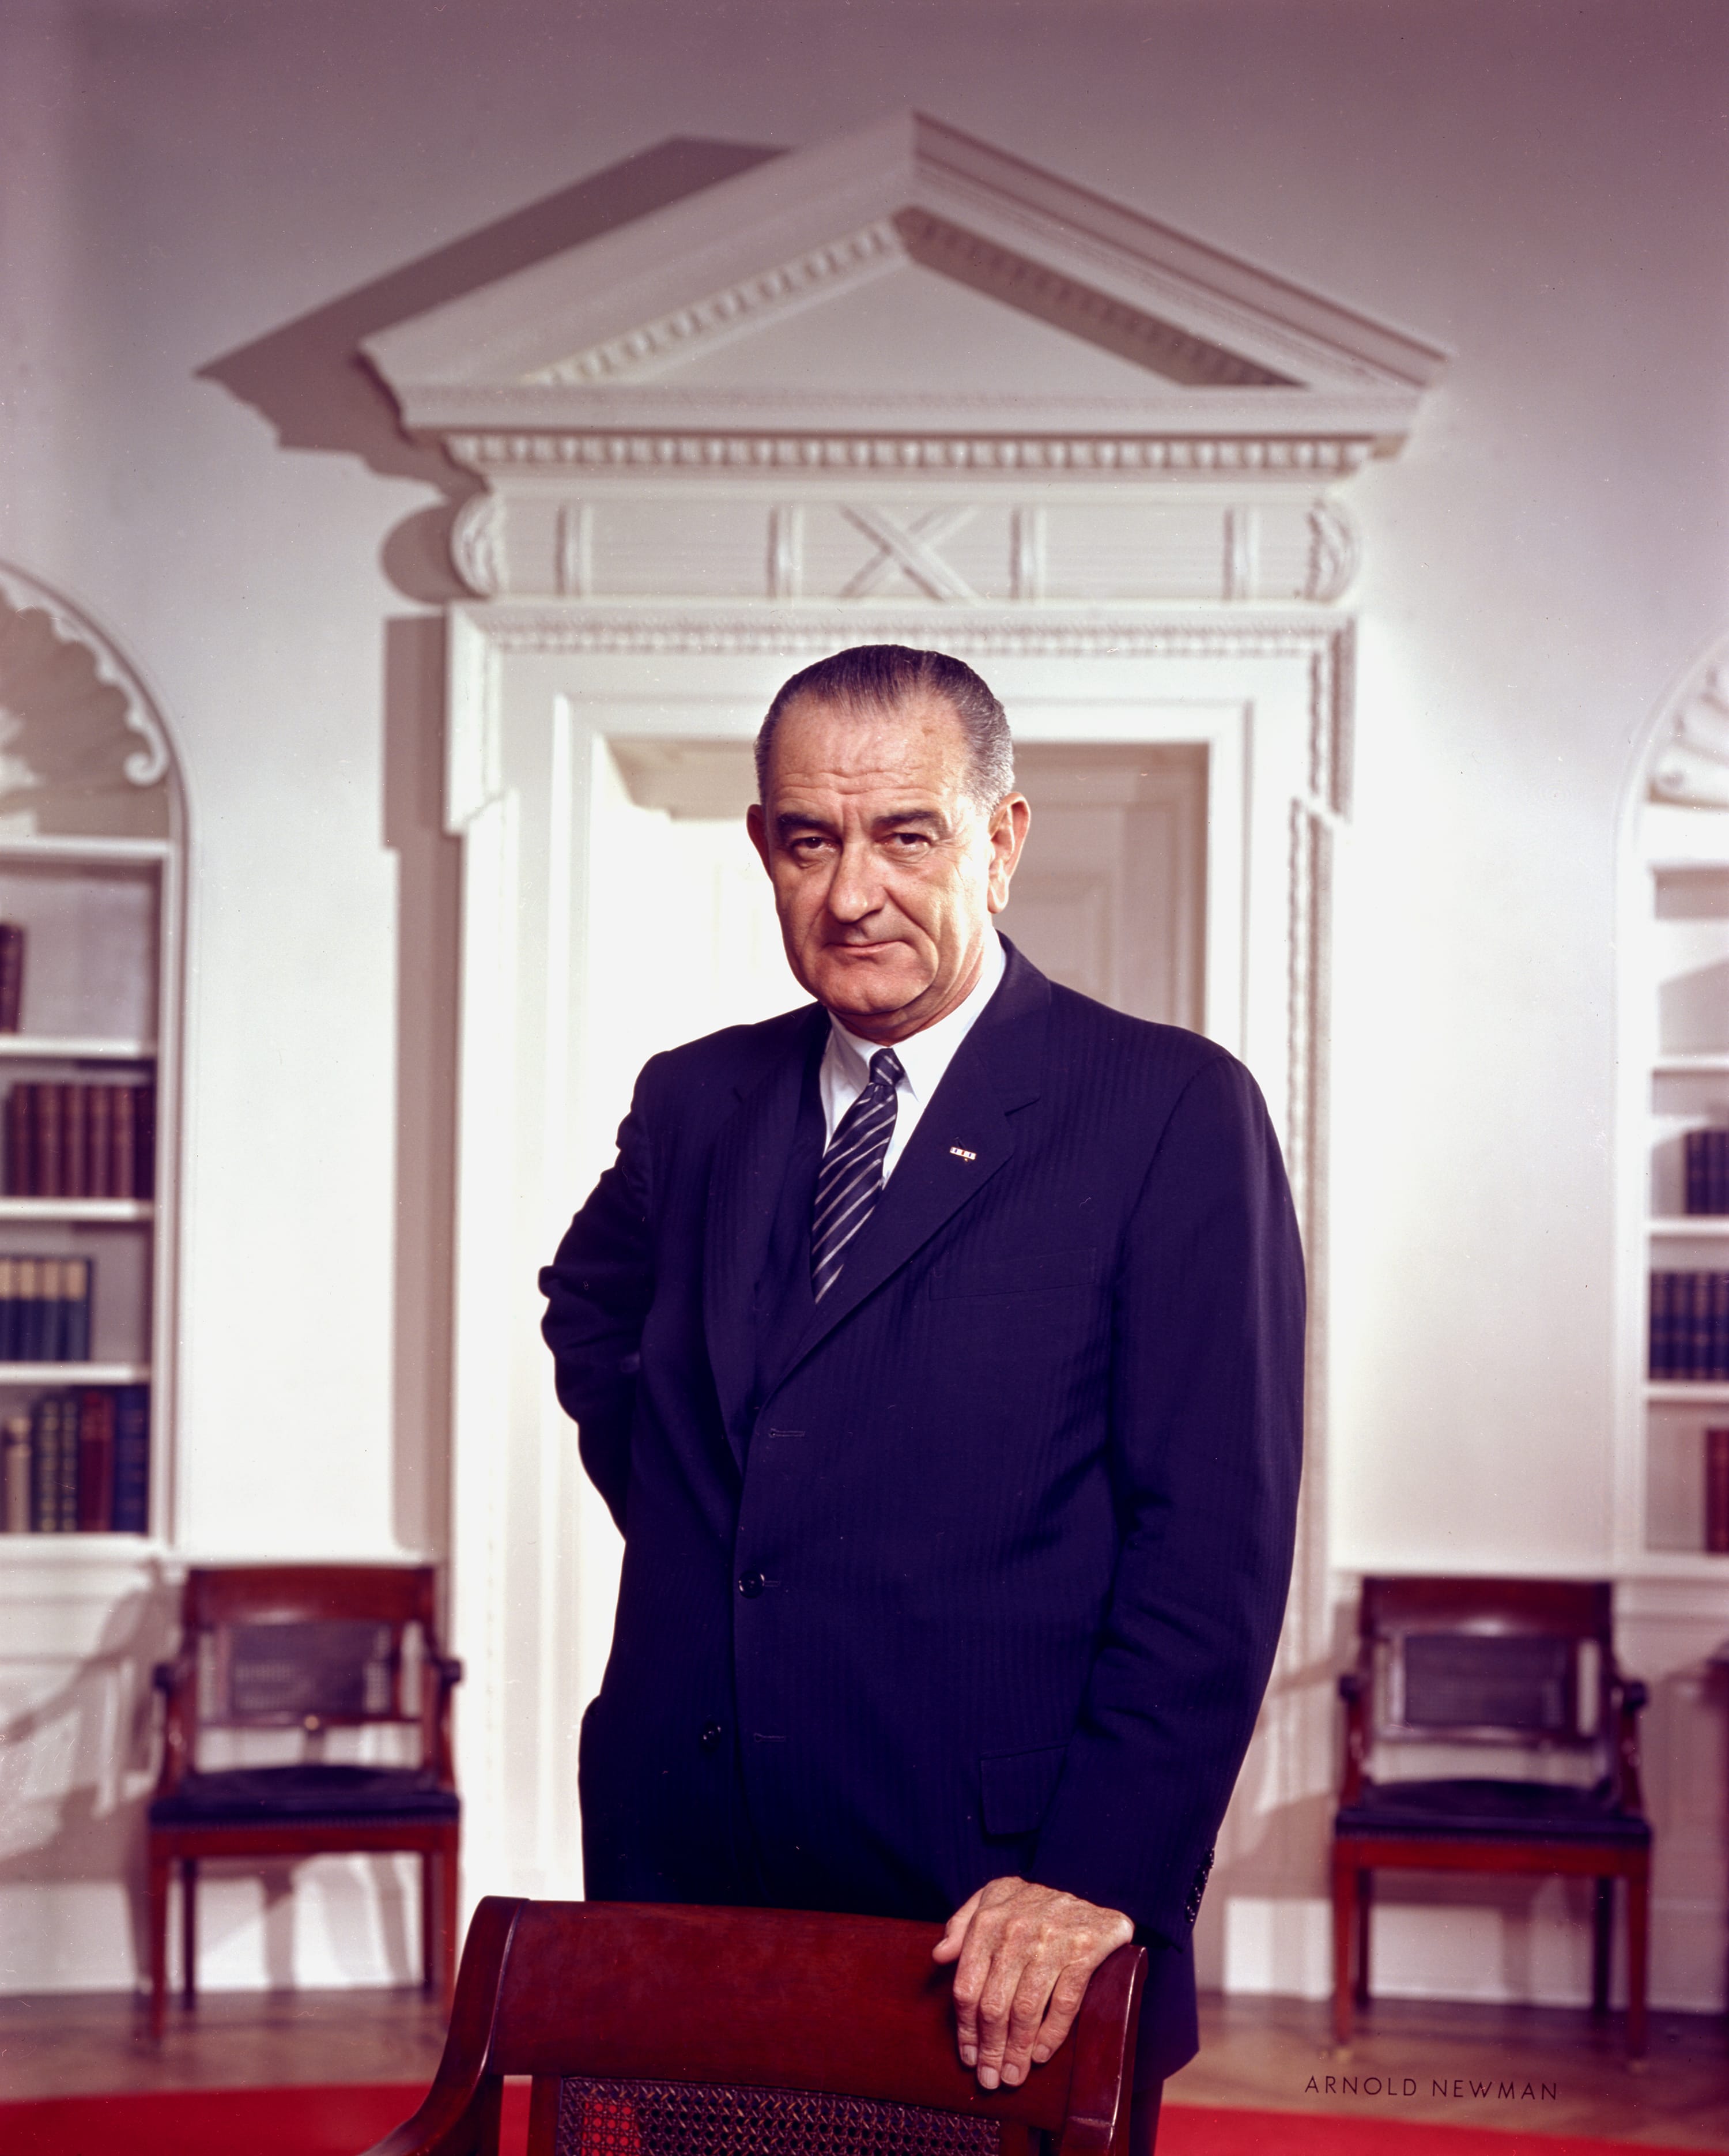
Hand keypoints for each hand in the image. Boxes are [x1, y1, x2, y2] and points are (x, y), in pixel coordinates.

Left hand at [932, 1876, 1132, 2090]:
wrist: (1089, 1888)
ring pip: (1026, 2009)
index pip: (967, 1986)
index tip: (968, 2057)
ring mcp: (1051, 1940)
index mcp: (988, 1920)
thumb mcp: (992, 1899)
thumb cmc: (1031, 1903)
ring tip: (1013, 2076)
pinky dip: (1051, 2034)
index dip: (965, 2028)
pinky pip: (1064, 2003)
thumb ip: (962, 1924)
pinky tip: (1040, 2054)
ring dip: (1017, 2050)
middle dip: (990, 2049)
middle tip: (990, 2078)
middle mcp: (1016, 1929)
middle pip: (994, 2005)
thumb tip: (940, 1956)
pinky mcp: (1084, 1950)